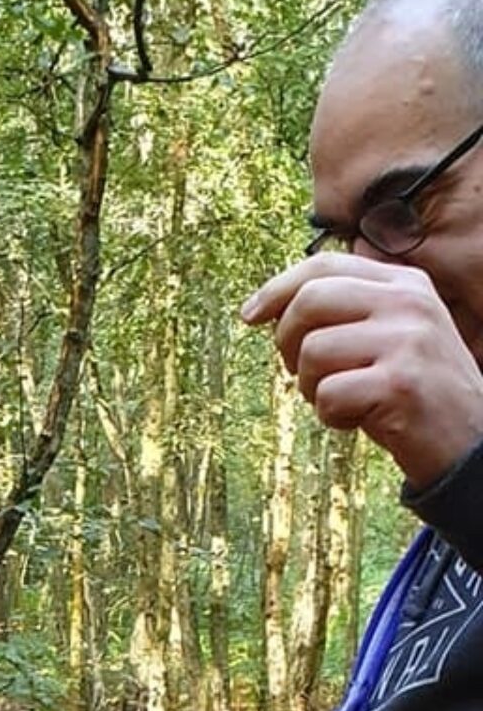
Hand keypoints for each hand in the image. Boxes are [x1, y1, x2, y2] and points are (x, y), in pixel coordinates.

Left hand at [241, 253, 482, 491]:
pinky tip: (357, 420)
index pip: (324, 266)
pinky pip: (328, 396)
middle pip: (310, 301)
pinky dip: (331, 417)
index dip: (277, 288)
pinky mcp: (399, 385)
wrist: (470, 444)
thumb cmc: (419, 393)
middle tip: (299, 373)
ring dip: (311, 387)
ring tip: (341, 400)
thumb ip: (355, 308)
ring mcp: (406, 342)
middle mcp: (408, 303)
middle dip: (287, 341)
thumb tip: (280, 300)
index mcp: (405, 283)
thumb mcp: (397, 333)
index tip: (249, 315)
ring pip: (313, 352)